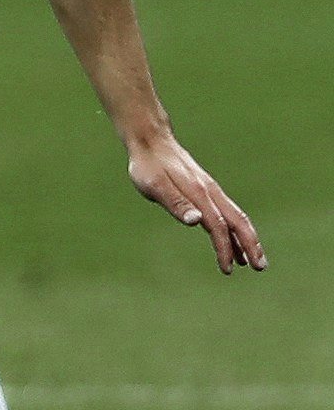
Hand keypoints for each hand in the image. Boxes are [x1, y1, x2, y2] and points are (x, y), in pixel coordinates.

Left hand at [127, 134, 265, 274]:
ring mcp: (209, 190)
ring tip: (252, 261)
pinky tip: (231, 242)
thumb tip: (196, 222)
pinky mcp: (204, 190)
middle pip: (238, 220)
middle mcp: (210, 191)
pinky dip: (232, 230)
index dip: (224, 248)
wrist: (150, 140)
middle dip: (251, 244)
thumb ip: (176, 203)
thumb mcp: (155, 185)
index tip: (227, 269)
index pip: (218, 226)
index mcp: (199, 193)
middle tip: (261, 268)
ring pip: (235, 217)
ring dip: (245, 239)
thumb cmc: (148, 165)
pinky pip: (224, 213)